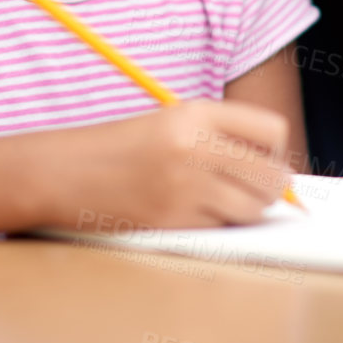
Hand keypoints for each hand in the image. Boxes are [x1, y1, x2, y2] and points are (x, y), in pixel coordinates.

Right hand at [51, 100, 292, 229]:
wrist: (62, 172)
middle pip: (272, 177)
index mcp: (197, 112)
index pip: (273, 130)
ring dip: (245, 211)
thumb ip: (222, 138)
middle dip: (270, 189)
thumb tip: (280, 175)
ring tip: (219, 202)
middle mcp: (195, 146)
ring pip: (252, 209)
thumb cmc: (121, 148)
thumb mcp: (171, 123)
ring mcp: (184, 185)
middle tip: (252, 191)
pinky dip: (215, 226)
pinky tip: (189, 213)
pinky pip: (219, 229)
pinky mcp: (171, 220)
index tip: (263, 161)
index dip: (275, 151)